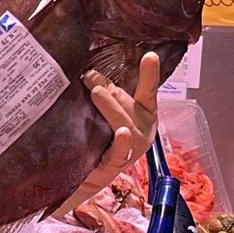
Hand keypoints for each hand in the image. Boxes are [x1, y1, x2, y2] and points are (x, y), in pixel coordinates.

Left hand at [62, 53, 160, 210]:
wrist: (83, 176)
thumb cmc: (96, 140)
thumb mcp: (103, 114)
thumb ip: (105, 94)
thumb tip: (90, 72)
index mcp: (143, 115)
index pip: (148, 91)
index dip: (150, 74)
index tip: (150, 56)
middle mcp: (142, 130)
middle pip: (129, 104)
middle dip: (110, 89)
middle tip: (90, 77)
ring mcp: (134, 148)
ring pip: (125, 122)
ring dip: (110, 106)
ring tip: (96, 93)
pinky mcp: (119, 163)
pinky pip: (122, 151)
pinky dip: (122, 140)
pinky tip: (121, 132)